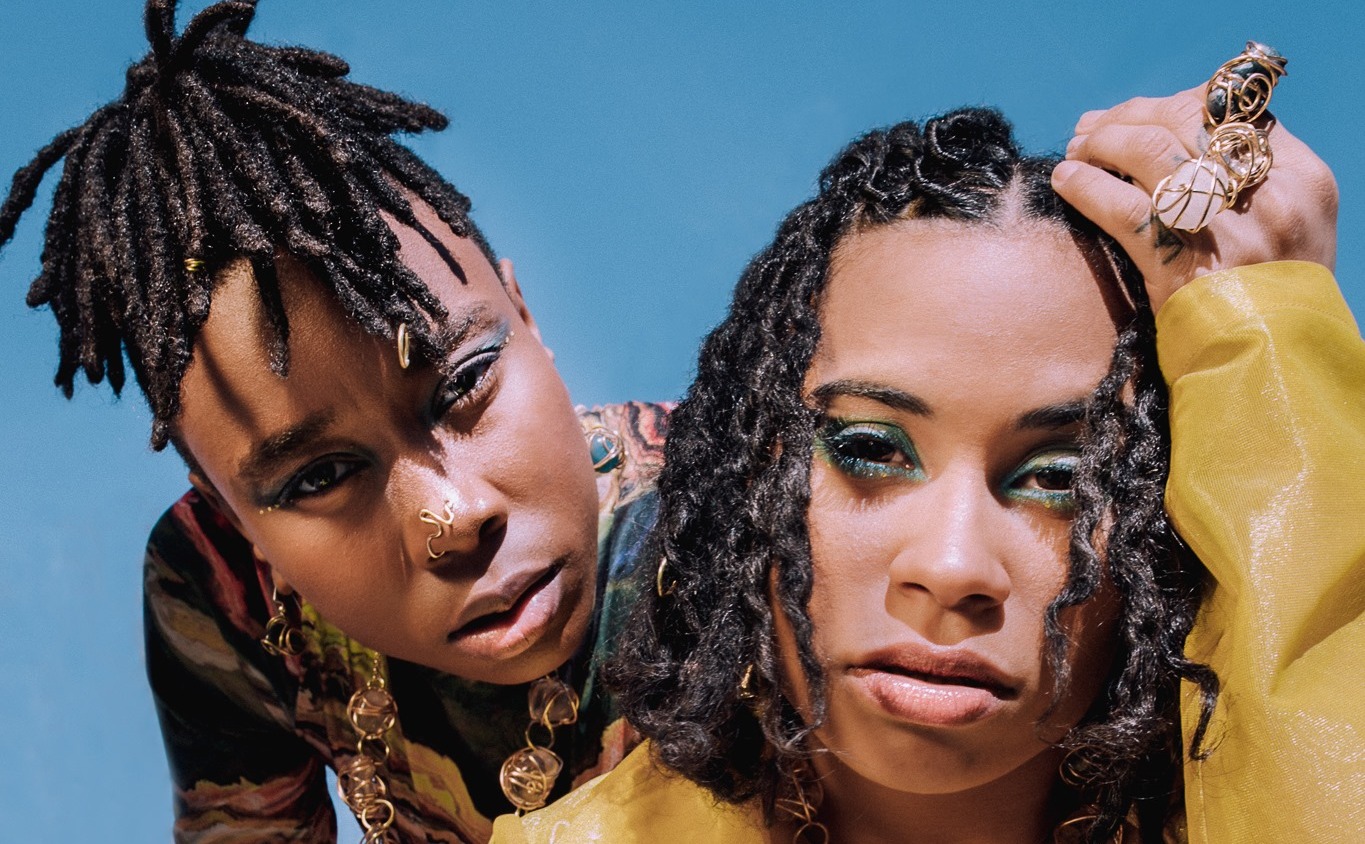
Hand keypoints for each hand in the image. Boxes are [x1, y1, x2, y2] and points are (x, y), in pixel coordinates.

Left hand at [1052, 86, 1337, 311]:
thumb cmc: (1272, 306)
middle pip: (1184, 120)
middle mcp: (1269, 194)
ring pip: (1149, 151)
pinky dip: (1086, 186)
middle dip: (1128, 118)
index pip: (1233, 111)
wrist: (1275, 372)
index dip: (1175, 105)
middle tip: (1090, 129)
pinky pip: (1122, 206)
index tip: (1138, 114)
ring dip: (1102, 142)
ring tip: (1075, 151)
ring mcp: (1227, 227)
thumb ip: (1253, 187)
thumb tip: (1181, 141)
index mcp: (1303, 178)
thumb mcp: (1290, 235)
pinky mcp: (1182, 262)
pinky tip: (1065, 181)